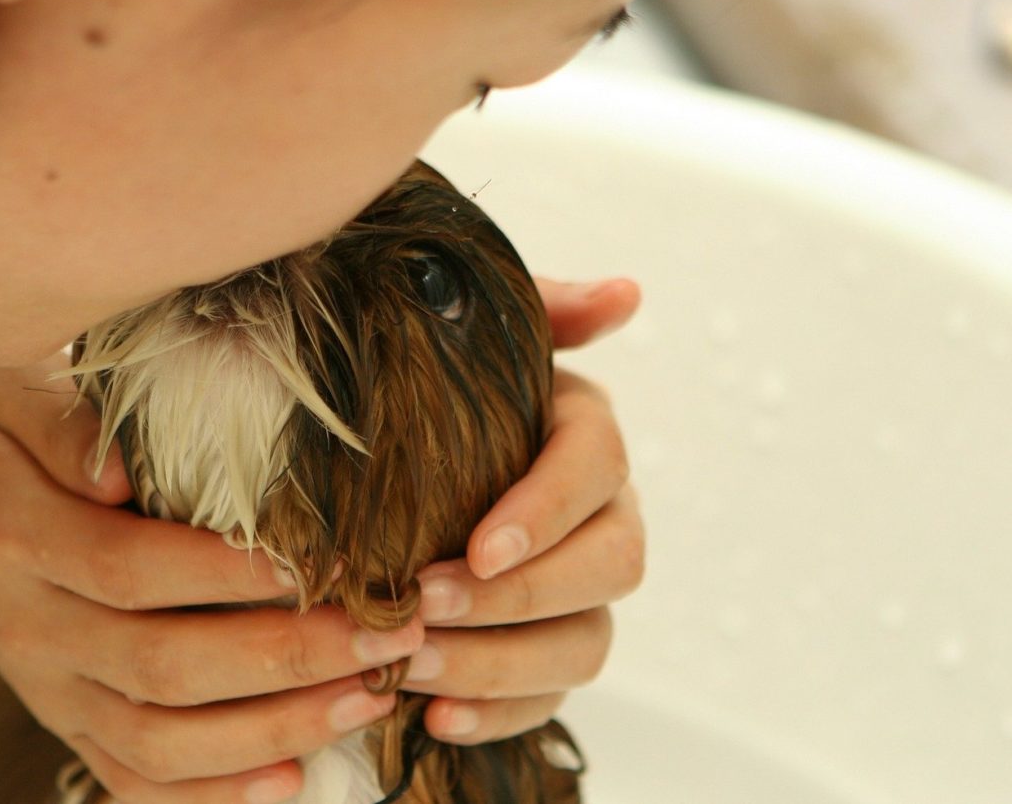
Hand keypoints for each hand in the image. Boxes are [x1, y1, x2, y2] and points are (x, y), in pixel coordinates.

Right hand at [0, 361, 423, 802]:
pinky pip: (133, 778)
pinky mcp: (63, 723)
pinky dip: (211, 796)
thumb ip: (64, 419)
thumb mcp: (2, 390)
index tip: (321, 560)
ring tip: (369, 697)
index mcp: (11, 535)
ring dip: (271, 731)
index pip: (131, 568)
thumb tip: (122, 467)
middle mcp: (27, 627)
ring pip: (157, 740)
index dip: (227, 575)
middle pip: (161, 666)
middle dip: (284, 659)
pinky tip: (294, 778)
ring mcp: (45, 688)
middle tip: (386, 633)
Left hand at [400, 277, 645, 743]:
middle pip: (611, 565)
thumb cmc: (427, 391)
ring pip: (587, 642)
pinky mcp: (549, 650)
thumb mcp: (470, 338)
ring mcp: (581, 590)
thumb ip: (542, 310)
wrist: (385, 452)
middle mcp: (601, 515)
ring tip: (414, 668)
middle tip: (425, 604)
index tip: (480, 546)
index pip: (596, 467)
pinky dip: (499, 714)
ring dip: (502, 663)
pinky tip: (436, 718)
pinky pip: (550, 696)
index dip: (547, 511)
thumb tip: (626, 293)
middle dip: (523, 595)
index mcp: (582, 433)